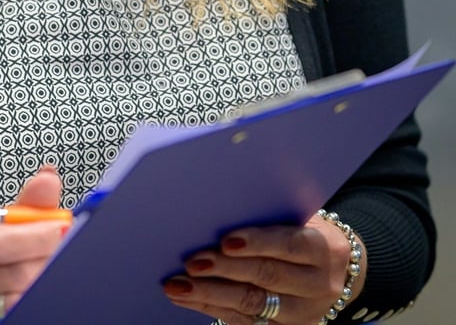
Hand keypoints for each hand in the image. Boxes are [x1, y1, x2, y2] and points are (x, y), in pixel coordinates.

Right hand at [0, 166, 67, 324]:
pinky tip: (41, 293)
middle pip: (12, 273)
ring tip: (54, 271)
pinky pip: (11, 318)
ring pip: (17, 301)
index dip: (34, 236)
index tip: (61, 227)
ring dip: (42, 283)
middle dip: (45, 260)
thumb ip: (27, 204)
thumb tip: (49, 177)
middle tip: (65, 252)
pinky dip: (32, 305)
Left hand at [162, 210, 366, 323]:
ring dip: (210, 296)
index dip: (258, 243)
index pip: (290, 245)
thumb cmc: (308, 230)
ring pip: (253, 305)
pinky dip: (214, 310)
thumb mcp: (303, 216)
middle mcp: (317, 285)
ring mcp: (303, 312)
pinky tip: (191, 299)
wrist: (341, 269)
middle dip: (225, 271)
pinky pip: (247, 322)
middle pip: (267, 278)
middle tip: (192, 263)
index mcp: (323, 249)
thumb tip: (221, 205)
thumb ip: (272, 215)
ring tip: (178, 286)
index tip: (226, 241)